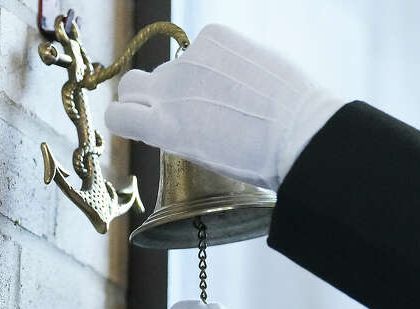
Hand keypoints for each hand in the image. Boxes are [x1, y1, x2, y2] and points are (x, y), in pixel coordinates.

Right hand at [105, 23, 347, 190]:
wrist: (302, 133)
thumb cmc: (263, 159)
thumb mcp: (207, 157)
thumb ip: (180, 135)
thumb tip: (172, 120)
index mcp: (163, 130)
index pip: (117, 116)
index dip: (128, 118)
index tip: (143, 120)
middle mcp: (168, 92)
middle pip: (133, 83)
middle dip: (146, 93)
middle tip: (177, 103)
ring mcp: (190, 61)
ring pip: (175, 65)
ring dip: (191, 77)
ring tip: (229, 93)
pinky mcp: (215, 37)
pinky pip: (206, 44)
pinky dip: (219, 56)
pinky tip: (245, 74)